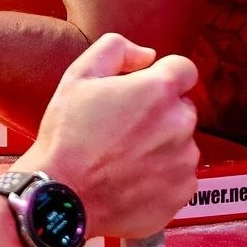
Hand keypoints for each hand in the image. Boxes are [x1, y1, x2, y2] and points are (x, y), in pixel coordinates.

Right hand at [21, 33, 199, 239]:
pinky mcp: (182, 192)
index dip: (161, 77)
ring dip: (161, 146)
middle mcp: (181, 124)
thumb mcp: (78, 77)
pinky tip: (131, 180)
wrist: (62, 197)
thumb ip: (116, 50)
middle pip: (182, 109)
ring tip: (123, 159)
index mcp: (159, 90)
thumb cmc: (67, 136)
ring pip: (181, 144)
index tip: (141, 93)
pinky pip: (179, 176)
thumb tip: (147, 55)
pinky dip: (162, 177)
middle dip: (159, 114)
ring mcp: (185, 161)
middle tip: (123, 129)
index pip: (184, 70)